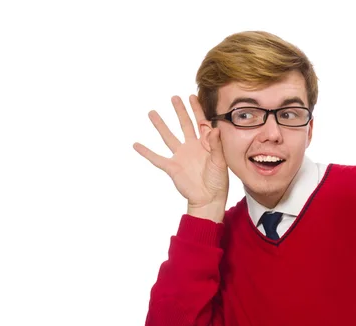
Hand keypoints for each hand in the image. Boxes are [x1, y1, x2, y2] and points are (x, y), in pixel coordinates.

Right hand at [133, 95, 228, 216]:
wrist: (208, 199)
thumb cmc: (218, 181)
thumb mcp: (220, 161)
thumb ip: (216, 145)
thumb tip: (214, 128)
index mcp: (206, 144)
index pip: (201, 122)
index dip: (197, 109)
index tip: (192, 96)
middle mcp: (192, 147)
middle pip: (184, 124)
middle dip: (179, 111)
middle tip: (174, 97)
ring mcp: (181, 156)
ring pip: (168, 137)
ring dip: (160, 125)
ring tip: (152, 112)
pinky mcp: (172, 167)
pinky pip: (157, 158)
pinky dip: (146, 152)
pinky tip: (136, 144)